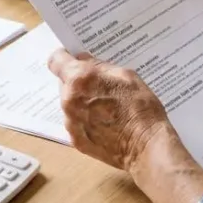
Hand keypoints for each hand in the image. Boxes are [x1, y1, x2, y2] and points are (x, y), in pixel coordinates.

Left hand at [47, 49, 174, 171]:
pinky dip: (86, 120)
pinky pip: (76, 123)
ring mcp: (71, 123)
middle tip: (99, 85)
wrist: (146, 145)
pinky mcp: (76, 140)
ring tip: (106, 107)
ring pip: (70, 104)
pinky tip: (106, 123)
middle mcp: (69, 100)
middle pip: (64, 83)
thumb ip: (99, 66)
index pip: (56, 60)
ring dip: (82, 102)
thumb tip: (84, 60)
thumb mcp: (125, 75)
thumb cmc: (140, 108)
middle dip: (78, 82)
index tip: (73, 58)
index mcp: (79, 79)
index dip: (64, 57)